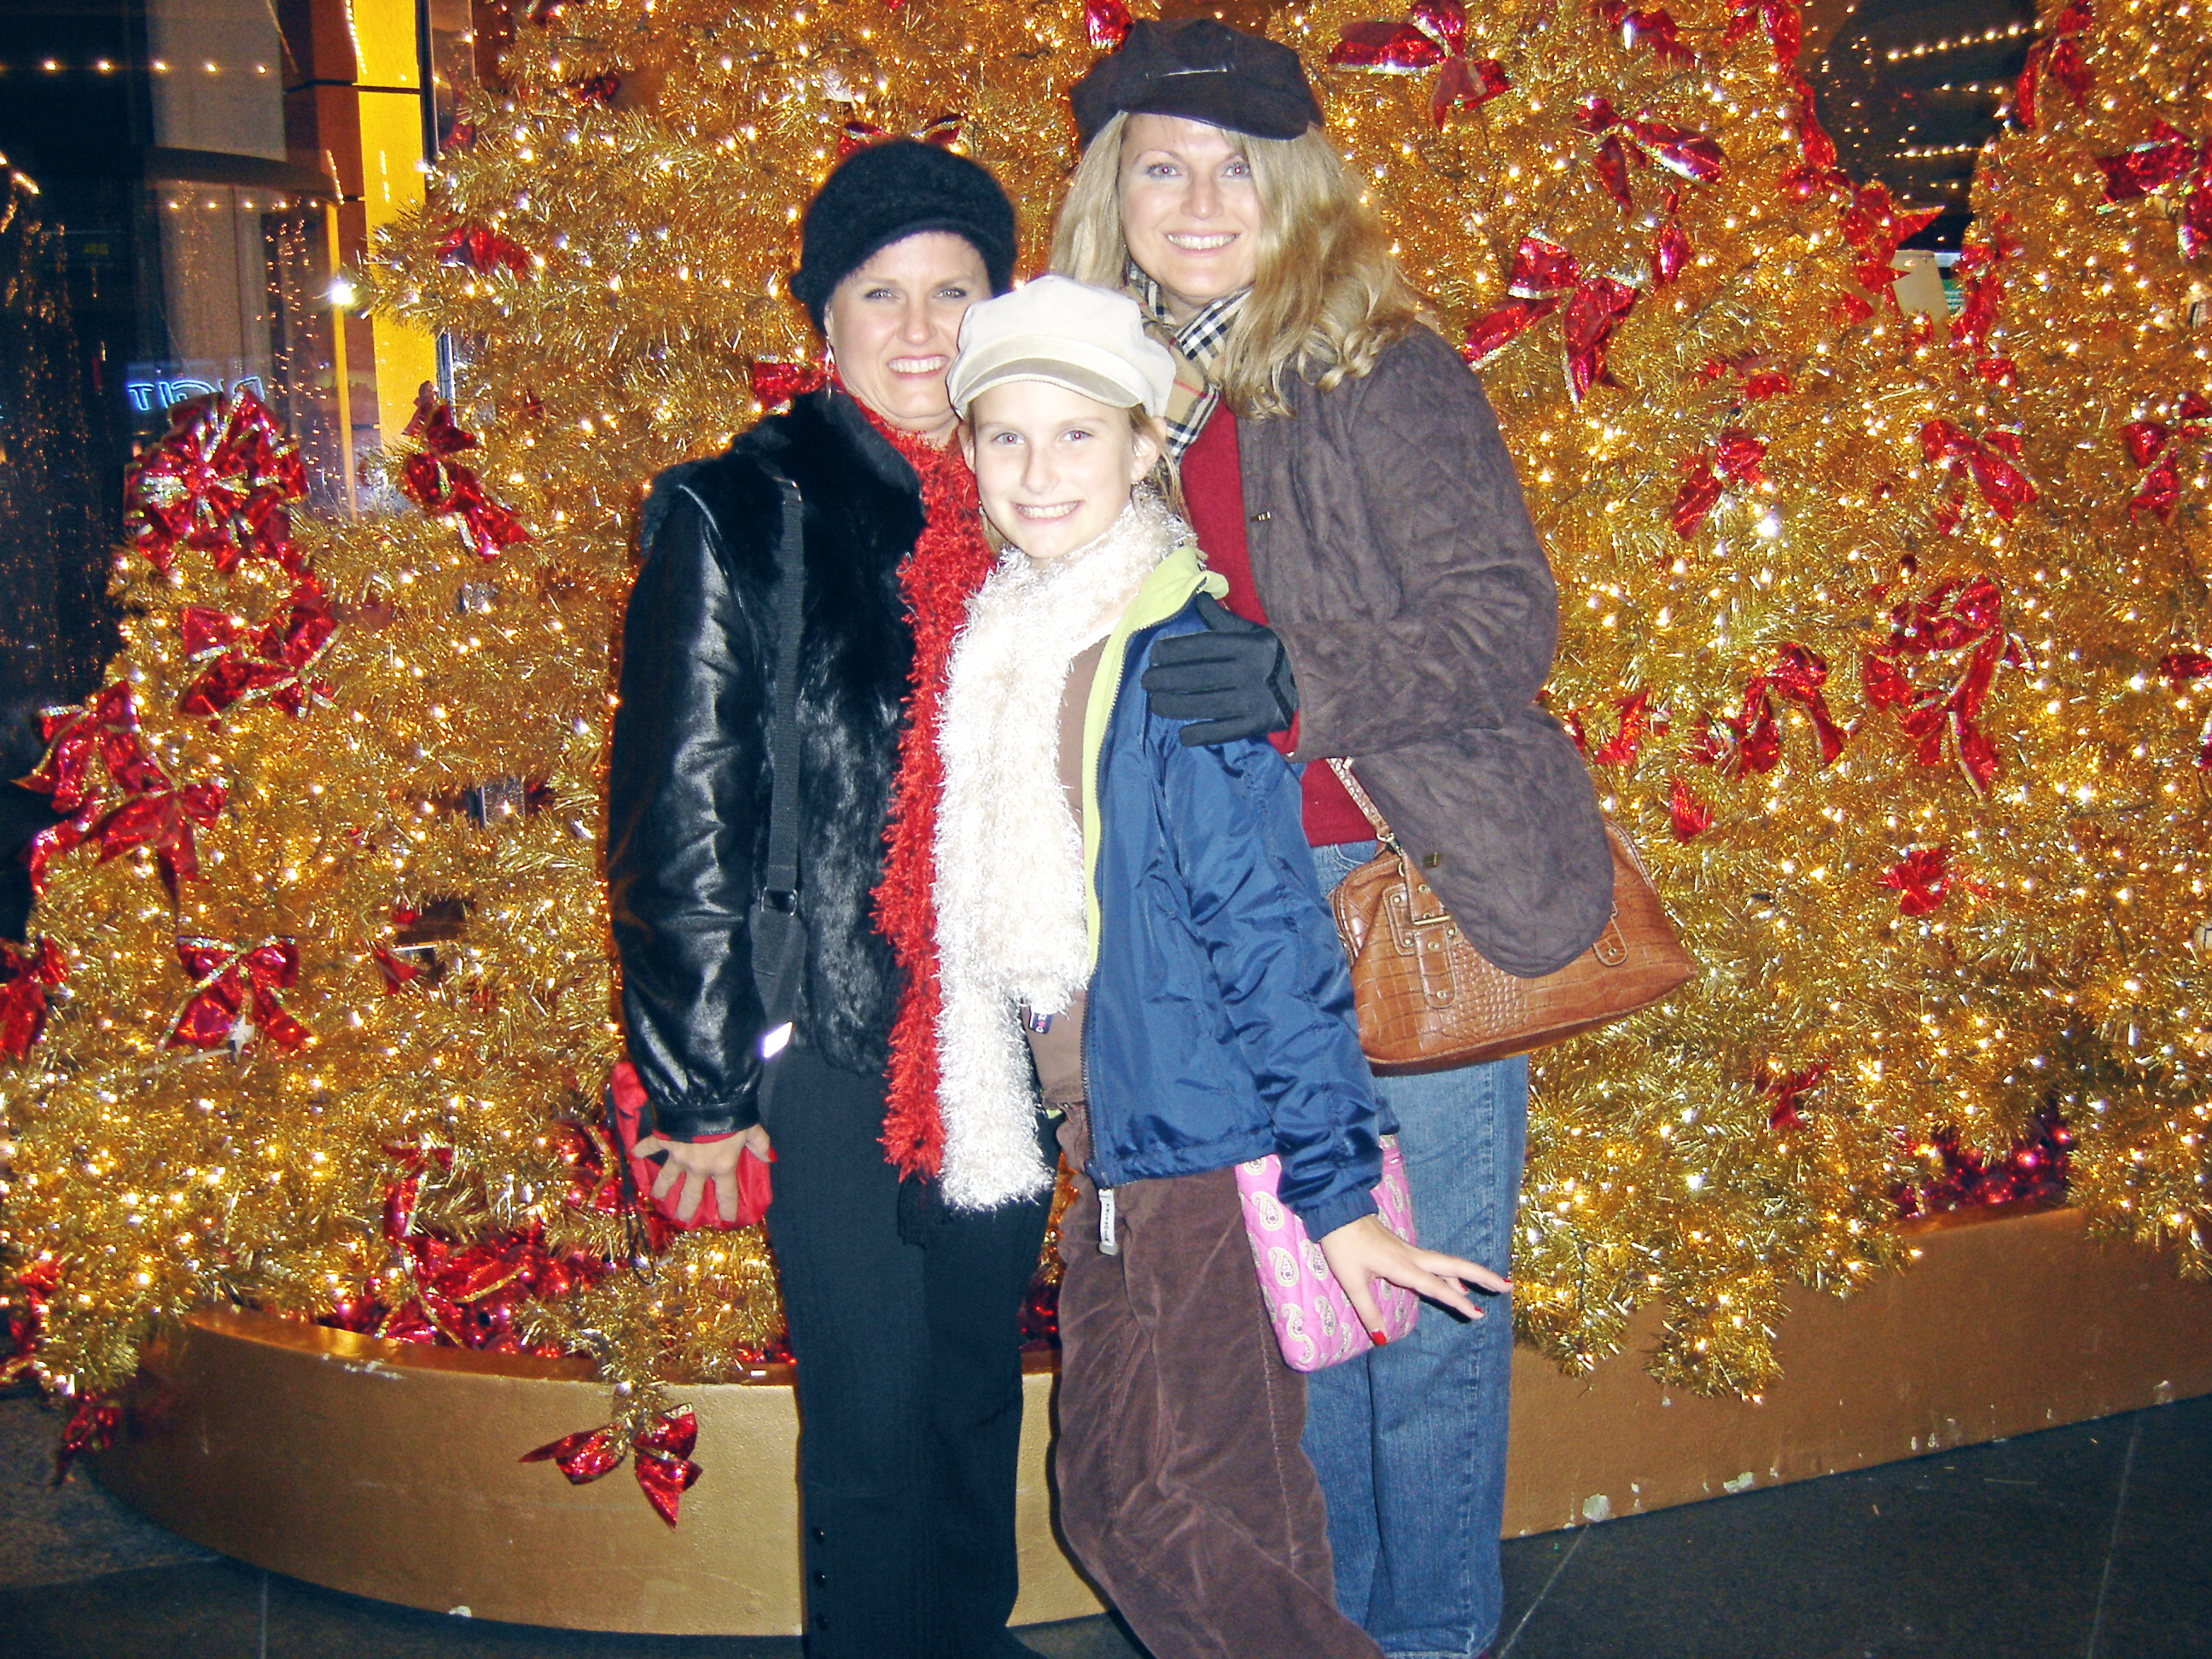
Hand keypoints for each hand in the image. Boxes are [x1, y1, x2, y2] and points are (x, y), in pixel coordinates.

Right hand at [633, 1123, 771, 1224]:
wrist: (704, 1098)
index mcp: (722, 1166)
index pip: (726, 1193)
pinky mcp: (664, 1140)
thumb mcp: (751, 1129)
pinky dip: (642, 1149)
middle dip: (686, 1208)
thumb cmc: (732, 1115)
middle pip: (692, 1194)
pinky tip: (634, 1154)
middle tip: (682, 1219)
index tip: (727, 1221)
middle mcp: (698, 1167)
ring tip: (656, 1197)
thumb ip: (760, 1144)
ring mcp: (678, 1156)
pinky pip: (650, 1146)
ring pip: (668, 1177)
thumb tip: (768, 1158)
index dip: (727, 1208)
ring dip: (662, 1187)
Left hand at [1141, 594, 1297, 745]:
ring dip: (1175, 706)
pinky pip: (1224, 731)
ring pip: (1206, 704)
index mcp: (1246, 645)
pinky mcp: (1258, 724)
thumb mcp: (1252, 632)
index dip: (1174, 650)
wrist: (1313, 683)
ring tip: (1155, 704)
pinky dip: (1201, 734)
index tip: (1154, 654)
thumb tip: (1199, 598)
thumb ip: (1223, 620)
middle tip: (1146, 681)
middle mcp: (1247, 671)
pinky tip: (1182, 735)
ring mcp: (1252, 699)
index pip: (1202, 647)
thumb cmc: (1274, 654)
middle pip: (1198, 676)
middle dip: (1166, 679)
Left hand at [1317, 1213, 1509, 1340]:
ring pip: (1446, 1264)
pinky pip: (1434, 1263)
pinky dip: (1450, 1274)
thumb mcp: (1351, 1281)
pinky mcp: (1403, 1249)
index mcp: (1402, 1266)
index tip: (1478, 1314)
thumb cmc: (1342, 1247)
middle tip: (1506, 1286)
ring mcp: (1409, 1251)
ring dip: (1469, 1275)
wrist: (1336, 1212)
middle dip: (1481, 1276)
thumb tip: (1381, 1340)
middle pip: (1453, 1266)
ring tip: (1491, 1287)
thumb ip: (1368, 1310)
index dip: (1457, 1301)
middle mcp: (1412, 1257)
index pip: (1436, 1286)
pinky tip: (1453, 1283)